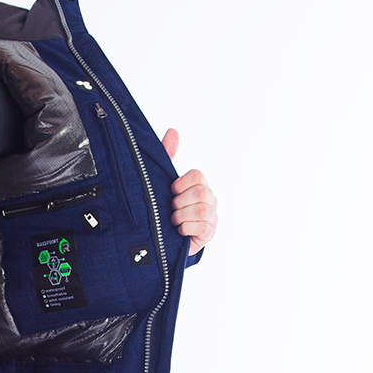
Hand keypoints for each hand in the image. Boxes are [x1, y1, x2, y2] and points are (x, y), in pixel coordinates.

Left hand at [162, 129, 217, 255]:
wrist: (161, 241)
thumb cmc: (163, 209)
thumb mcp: (162, 182)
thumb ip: (167, 156)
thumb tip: (173, 131)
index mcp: (198, 184)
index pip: (197, 176)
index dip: (181, 184)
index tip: (171, 191)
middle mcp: (209, 198)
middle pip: (200, 191)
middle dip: (180, 202)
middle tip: (171, 209)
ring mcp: (212, 216)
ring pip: (201, 210)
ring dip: (182, 216)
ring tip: (174, 221)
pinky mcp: (209, 233)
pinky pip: (202, 227)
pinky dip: (187, 229)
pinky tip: (180, 231)